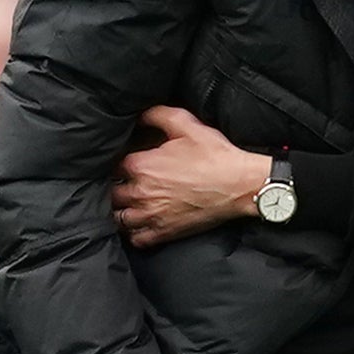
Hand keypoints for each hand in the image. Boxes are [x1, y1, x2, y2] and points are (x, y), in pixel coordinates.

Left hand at [111, 106, 268, 248]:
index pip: (114, 165)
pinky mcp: (164, 233)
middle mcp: (141, 192)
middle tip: (128, 184)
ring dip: (123, 211)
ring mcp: (151, 215)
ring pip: (119, 218)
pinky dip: (135, 233)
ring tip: (130, 205)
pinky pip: (136, 239)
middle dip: (118, 187)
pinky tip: (141, 224)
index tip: (128, 164)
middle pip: (113, 193)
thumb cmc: (215, 155)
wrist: (240, 185)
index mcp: (142, 165)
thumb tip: (141, 115)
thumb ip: (158, 115)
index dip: (120, 164)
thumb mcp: (187, 124)